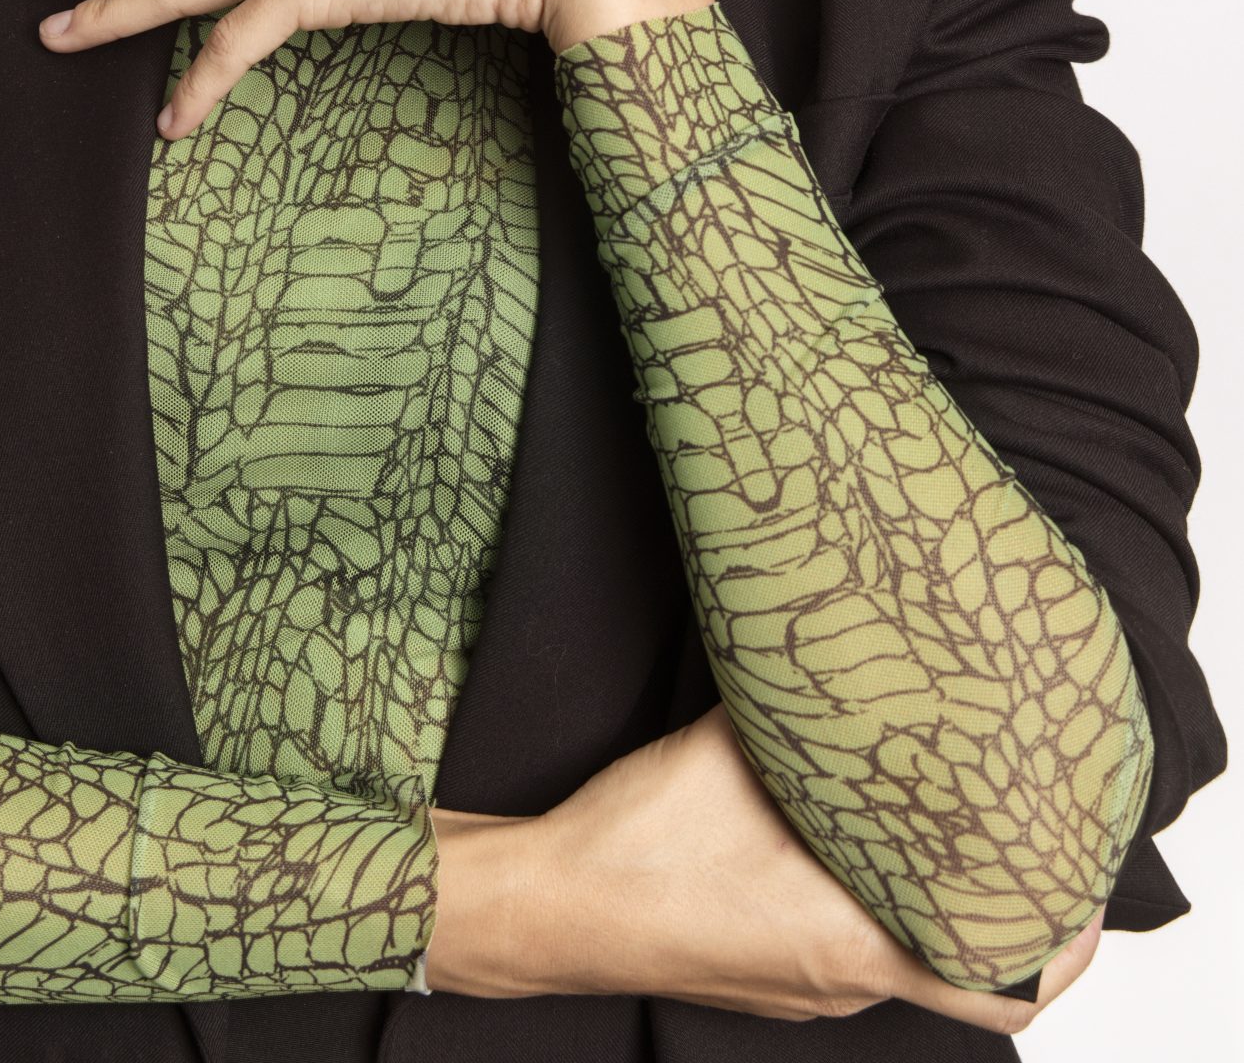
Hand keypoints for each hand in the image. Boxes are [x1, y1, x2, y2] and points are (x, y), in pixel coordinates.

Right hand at [425, 705, 1102, 1028]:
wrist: (548, 906)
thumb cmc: (637, 845)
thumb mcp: (728, 753)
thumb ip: (799, 711)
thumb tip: (838, 638)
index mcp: (853, 945)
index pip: (1001, 984)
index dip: (1059, 946)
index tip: (1079, 889)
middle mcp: (839, 984)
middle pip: (952, 957)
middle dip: (985, 897)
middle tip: (1007, 827)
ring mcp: (799, 989)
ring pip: (892, 947)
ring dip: (914, 893)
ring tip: (926, 818)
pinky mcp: (762, 976)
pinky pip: (839, 947)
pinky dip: (860, 900)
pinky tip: (838, 838)